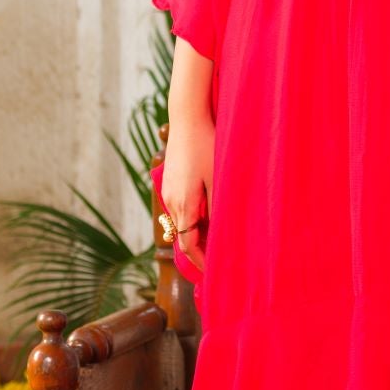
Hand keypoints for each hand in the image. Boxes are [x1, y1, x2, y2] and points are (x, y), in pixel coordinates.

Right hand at [159, 123, 211, 271]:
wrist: (187, 118)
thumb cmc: (207, 145)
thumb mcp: (218, 178)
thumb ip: (217, 208)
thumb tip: (221, 233)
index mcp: (184, 204)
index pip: (188, 245)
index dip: (201, 261)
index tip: (214, 271)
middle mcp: (171, 201)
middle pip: (182, 237)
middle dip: (198, 251)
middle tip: (217, 260)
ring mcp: (167, 191)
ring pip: (179, 223)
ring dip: (194, 234)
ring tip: (215, 240)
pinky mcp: (169, 182)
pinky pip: (178, 209)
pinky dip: (190, 219)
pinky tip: (206, 215)